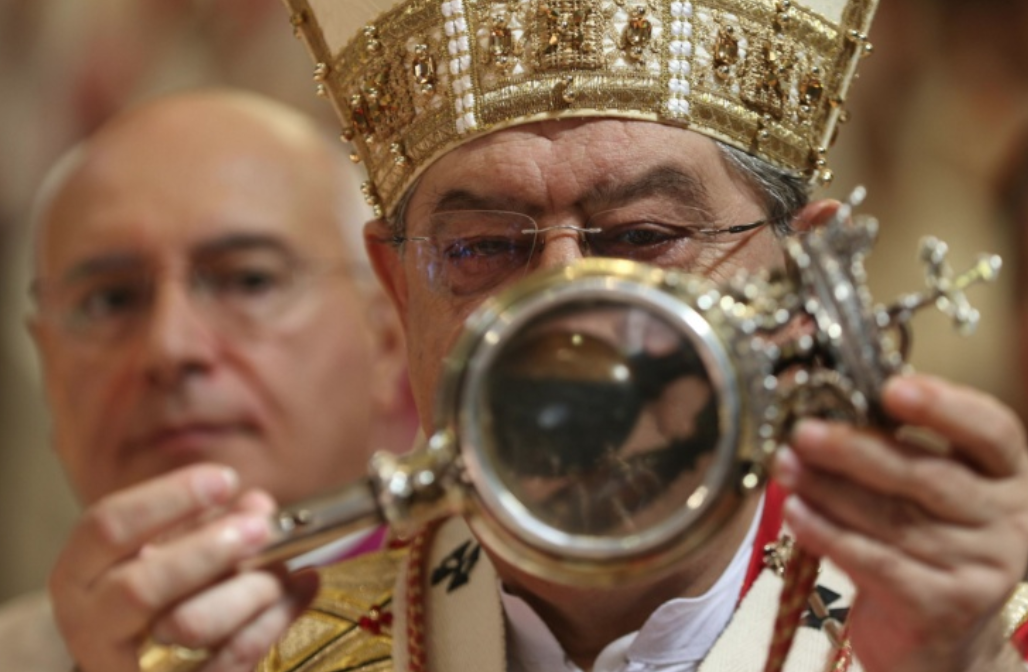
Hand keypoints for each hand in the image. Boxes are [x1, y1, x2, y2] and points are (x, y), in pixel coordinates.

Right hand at [50, 464, 318, 671]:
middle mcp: (91, 623)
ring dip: (248, 589)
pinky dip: (272, 621)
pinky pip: (228, 663)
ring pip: (188, 626)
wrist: (154, 663)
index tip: (226, 480)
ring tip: (284, 566)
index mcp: (80, 573)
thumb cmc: (168, 592)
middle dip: (210, 550)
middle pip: (141, 586)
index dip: (170, 498)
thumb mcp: (178, 547)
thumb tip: (257, 505)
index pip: (107, 525)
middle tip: (261, 527)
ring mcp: (126, 667)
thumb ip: (211, 522)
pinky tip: (302, 588)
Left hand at [774, 373, 1027, 671]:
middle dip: (856, 450)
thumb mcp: (926, 496)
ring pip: (892, 518)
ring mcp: (981, 569)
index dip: (944, 406)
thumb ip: (896, 452)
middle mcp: (1007, 521)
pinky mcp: (942, 608)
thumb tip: (825, 410)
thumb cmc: (923, 548)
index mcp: (1009, 477)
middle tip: (803, 432)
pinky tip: (795, 513)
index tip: (891, 387)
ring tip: (785, 467)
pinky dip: (828, 533)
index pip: (991, 430)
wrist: (937, 641)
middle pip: (927, 475)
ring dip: (828, 489)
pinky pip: (874, 561)